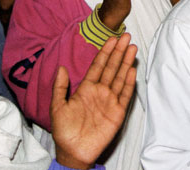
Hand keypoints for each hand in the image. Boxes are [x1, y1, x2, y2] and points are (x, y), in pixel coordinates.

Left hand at [51, 33, 137, 169]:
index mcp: (86, 88)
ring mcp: (110, 101)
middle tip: (126, 36)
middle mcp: (100, 91)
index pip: (98, 65)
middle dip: (119, 52)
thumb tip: (61, 68)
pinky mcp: (118, 112)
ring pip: (120, 77)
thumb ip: (60, 87)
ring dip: (126, 62)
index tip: (111, 38)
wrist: (74, 152)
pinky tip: (132, 70)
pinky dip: (129, 82)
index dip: (105, 52)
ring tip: (132, 48)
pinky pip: (125, 95)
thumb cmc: (64, 131)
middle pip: (112, 67)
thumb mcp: (57, 107)